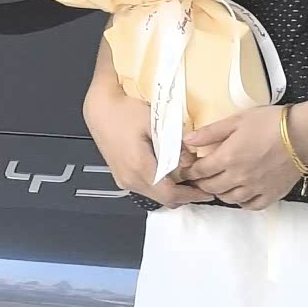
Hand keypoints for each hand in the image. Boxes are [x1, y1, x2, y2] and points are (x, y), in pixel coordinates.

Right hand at [90, 90, 196, 206]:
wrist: (100, 107)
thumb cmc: (126, 110)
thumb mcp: (156, 123)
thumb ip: (174, 145)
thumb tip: (191, 162)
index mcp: (139, 167)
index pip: (170, 194)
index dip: (191, 196)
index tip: (207, 193)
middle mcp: (130, 179)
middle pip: (163, 199)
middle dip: (185, 196)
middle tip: (203, 187)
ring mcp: (123, 180)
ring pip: (155, 195)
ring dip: (173, 191)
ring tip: (191, 180)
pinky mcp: (121, 176)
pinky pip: (146, 188)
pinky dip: (161, 186)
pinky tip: (171, 174)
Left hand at [176, 102, 305, 210]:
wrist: (302, 133)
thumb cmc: (270, 122)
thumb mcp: (236, 120)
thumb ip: (210, 132)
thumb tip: (187, 140)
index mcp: (227, 158)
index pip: (199, 171)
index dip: (189, 171)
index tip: (186, 170)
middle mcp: (238, 177)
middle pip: (210, 187)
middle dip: (201, 182)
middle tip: (201, 176)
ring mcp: (255, 188)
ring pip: (228, 198)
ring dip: (220, 192)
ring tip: (220, 183)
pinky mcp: (271, 194)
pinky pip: (250, 205)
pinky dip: (242, 202)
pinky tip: (241, 193)